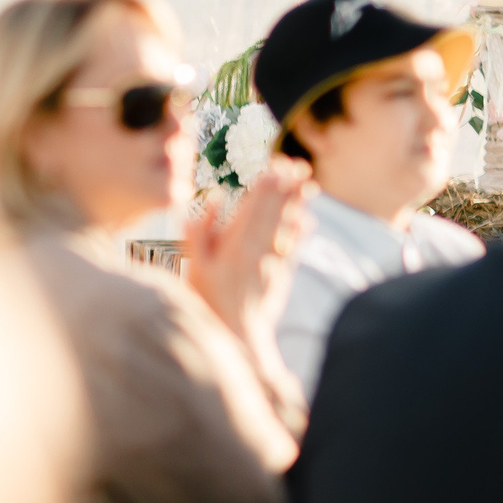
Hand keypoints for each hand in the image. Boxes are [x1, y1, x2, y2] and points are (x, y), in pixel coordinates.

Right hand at [185, 157, 312, 346]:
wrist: (235, 337)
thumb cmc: (207, 302)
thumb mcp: (194, 268)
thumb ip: (200, 232)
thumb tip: (213, 199)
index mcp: (234, 247)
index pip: (252, 209)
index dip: (264, 186)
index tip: (274, 166)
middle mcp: (257, 252)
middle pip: (273, 213)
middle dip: (285, 188)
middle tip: (297, 165)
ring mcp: (272, 264)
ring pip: (286, 228)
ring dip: (297, 205)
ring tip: (308, 183)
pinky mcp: (280, 276)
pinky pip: (293, 249)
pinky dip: (300, 232)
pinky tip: (307, 219)